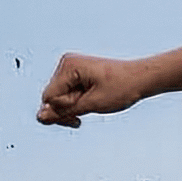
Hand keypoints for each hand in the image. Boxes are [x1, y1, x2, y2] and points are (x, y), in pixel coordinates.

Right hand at [36, 54, 150, 126]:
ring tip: (93, 104)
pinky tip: (90, 103)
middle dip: (67, 109)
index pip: (49, 97)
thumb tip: (40, 117)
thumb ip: (64, 111)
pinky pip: (67, 94)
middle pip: (51, 97)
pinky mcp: (76, 75)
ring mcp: (70, 68)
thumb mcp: (92, 104)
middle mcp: (66, 63)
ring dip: (73, 107)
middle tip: (87, 112)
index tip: (82, 113)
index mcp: (68, 66)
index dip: (63, 110)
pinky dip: (77, 103)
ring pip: (59, 98)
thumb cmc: (122, 87)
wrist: (141, 78)